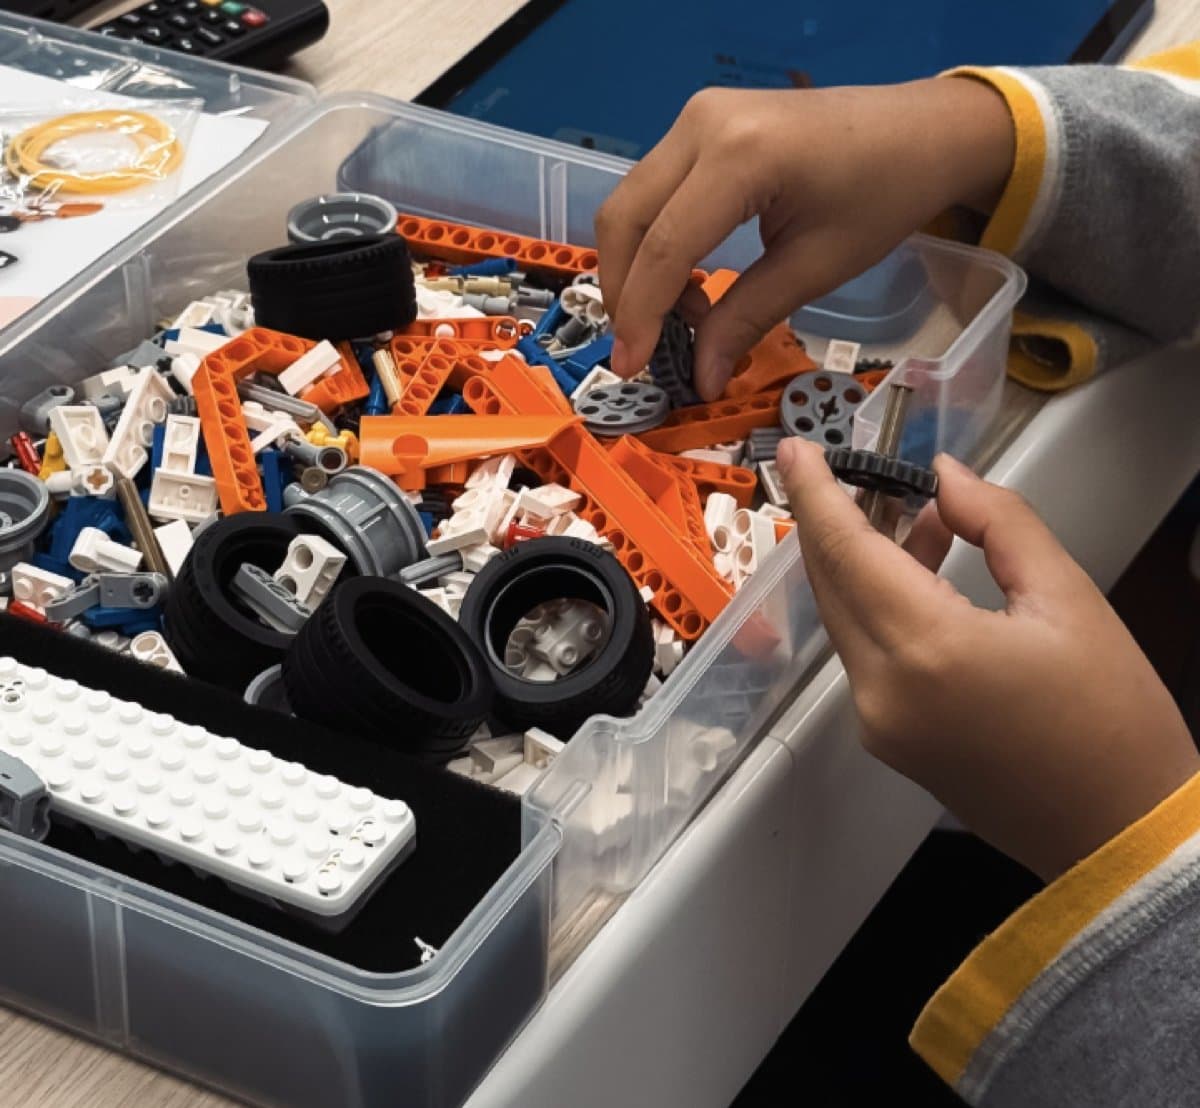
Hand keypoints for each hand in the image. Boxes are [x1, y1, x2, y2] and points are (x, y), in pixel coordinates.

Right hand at [595, 78, 1014, 398]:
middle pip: (626, 219)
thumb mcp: (815, 268)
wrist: (922, 130)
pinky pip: (653, 190)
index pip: (666, 247)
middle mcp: (702, 124)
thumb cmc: (884, 196)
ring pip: (630, 204)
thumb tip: (701, 381)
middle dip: (623, 292)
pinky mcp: (700, 123)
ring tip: (679, 319)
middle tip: (642, 350)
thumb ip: (746, 319)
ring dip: (637, 269)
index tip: (630, 368)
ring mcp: (697, 117)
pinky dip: (654, 242)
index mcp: (740, 156)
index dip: (641, 315)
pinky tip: (689, 281)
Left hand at [777, 438, 1198, 880]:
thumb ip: (998, 522)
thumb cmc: (1113, 719)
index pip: (845, 551)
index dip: (815, 492)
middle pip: (831, 583)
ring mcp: (876, 721)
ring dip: (862, 561)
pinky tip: (922, 572)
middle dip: (831, 520)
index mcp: (926, 649)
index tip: (794, 448)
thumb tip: (943, 479)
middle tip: (844, 468)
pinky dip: (879, 605)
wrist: (1120, 839)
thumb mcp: (1069, 599)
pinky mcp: (887, 739)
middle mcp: (880, 689)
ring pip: (845, 617)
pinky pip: (864, 652)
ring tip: (915, 515)